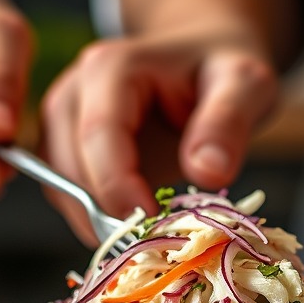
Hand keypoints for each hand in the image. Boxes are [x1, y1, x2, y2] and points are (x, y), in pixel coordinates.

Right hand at [39, 30, 278, 243]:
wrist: (204, 59)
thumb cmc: (222, 68)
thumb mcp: (244, 83)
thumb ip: (228, 121)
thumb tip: (207, 172)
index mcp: (111, 68)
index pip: (98, 134)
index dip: (118, 186)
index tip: (152, 226)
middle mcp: (73, 93)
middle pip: (70, 167)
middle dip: (109, 212)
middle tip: (158, 243)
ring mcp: (61, 124)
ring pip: (60, 188)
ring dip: (98, 221)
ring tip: (150, 237)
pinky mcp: (64, 151)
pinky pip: (65, 196)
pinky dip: (95, 220)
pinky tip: (136, 227)